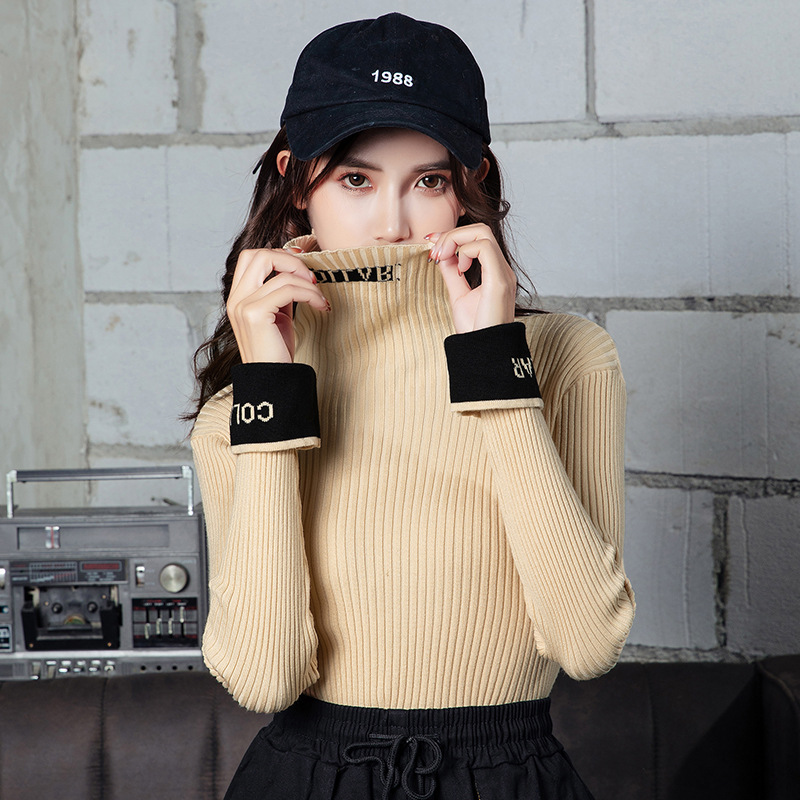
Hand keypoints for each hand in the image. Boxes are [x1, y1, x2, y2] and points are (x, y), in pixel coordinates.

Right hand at [227, 246, 328, 362]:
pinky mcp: (255, 315)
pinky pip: (288, 289)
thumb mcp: (278, 315)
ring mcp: (242, 306)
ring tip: (320, 299)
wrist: (272, 381)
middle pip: (260, 255)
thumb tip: (297, 269)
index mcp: (237, 297)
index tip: (303, 271)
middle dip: (291, 262)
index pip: (252, 257)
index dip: (280, 256)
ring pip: (280, 273)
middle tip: (312, 279)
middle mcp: (235, 299)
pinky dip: (310, 294)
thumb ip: (279, 292)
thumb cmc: (276, 352)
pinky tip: (321, 306)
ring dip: (308, 283)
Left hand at [427, 224, 516, 333]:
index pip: (477, 238)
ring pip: (482, 233)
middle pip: (481, 229)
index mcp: (494, 271)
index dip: (452, 235)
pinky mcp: (500, 281)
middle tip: (435, 253)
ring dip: (455, 240)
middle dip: (452, 235)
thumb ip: (452, 274)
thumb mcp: (458, 295)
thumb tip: (442, 254)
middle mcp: (502, 269)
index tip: (431, 244)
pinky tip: (459, 270)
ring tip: (444, 259)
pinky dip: (465, 252)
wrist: (484, 352)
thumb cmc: (475, 329)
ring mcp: (503, 273)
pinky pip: (484, 248)